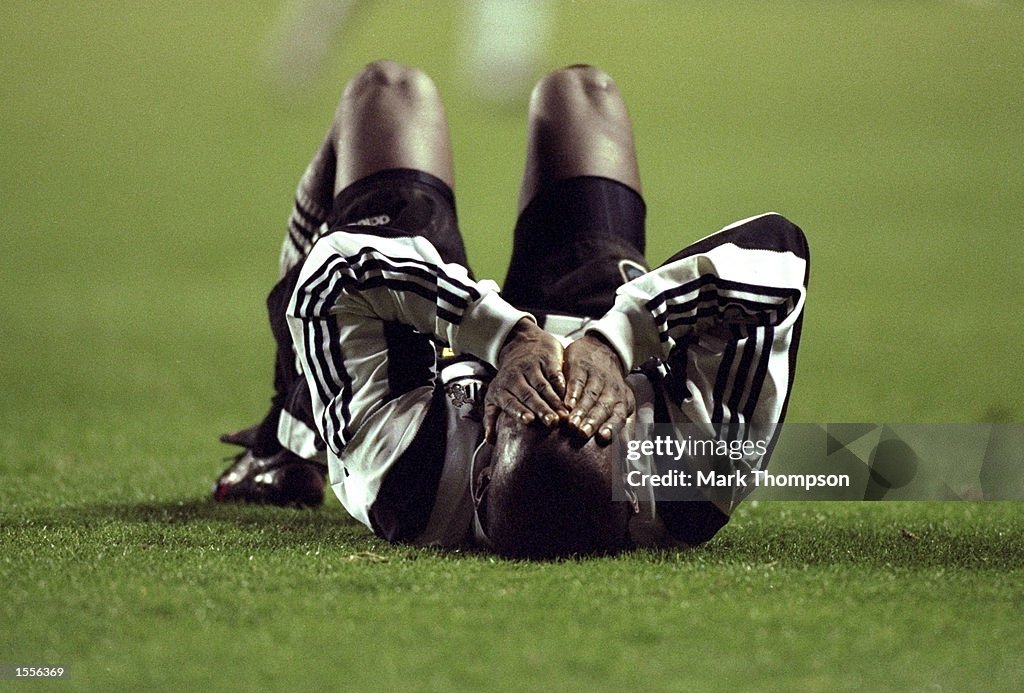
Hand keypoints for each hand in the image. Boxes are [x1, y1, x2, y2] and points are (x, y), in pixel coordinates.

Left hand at [483, 319, 568, 442]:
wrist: (519, 343)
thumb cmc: (509, 376)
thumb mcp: (495, 394)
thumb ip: (491, 417)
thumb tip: (490, 440)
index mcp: (502, 389)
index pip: (510, 401)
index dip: (519, 410)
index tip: (529, 420)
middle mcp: (516, 377)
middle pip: (529, 395)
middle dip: (541, 409)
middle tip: (551, 421)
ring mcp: (531, 368)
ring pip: (544, 387)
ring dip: (554, 401)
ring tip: (564, 414)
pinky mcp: (546, 360)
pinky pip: (555, 374)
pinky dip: (563, 386)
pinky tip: (570, 396)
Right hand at [563, 333, 634, 442]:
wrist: (603, 349)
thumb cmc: (610, 385)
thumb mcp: (623, 404)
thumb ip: (625, 427)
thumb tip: (629, 450)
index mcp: (621, 401)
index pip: (617, 416)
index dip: (610, 426)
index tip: (602, 437)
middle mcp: (610, 390)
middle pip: (602, 407)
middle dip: (592, 421)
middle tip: (582, 433)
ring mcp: (596, 377)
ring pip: (589, 395)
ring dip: (580, 410)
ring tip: (571, 422)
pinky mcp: (581, 366)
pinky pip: (577, 380)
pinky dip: (572, 391)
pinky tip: (565, 402)